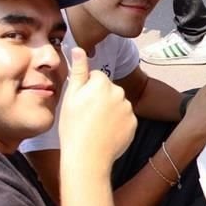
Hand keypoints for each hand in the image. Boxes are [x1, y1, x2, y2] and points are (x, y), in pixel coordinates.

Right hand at [59, 47, 136, 167]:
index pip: (96, 77)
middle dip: (99, 98)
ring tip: (95, 126)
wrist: (88, 157)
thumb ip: (78, 71)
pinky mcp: (134, 123)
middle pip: (108, 89)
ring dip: (109, 110)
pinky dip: (117, 123)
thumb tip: (78, 48)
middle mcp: (120, 92)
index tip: (80, 104)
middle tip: (86, 116)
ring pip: (117, 103)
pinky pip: (124, 118)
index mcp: (103, 83)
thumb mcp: (71, 97)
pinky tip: (106, 133)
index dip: (86, 90)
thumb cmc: (73, 126)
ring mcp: (129, 109)